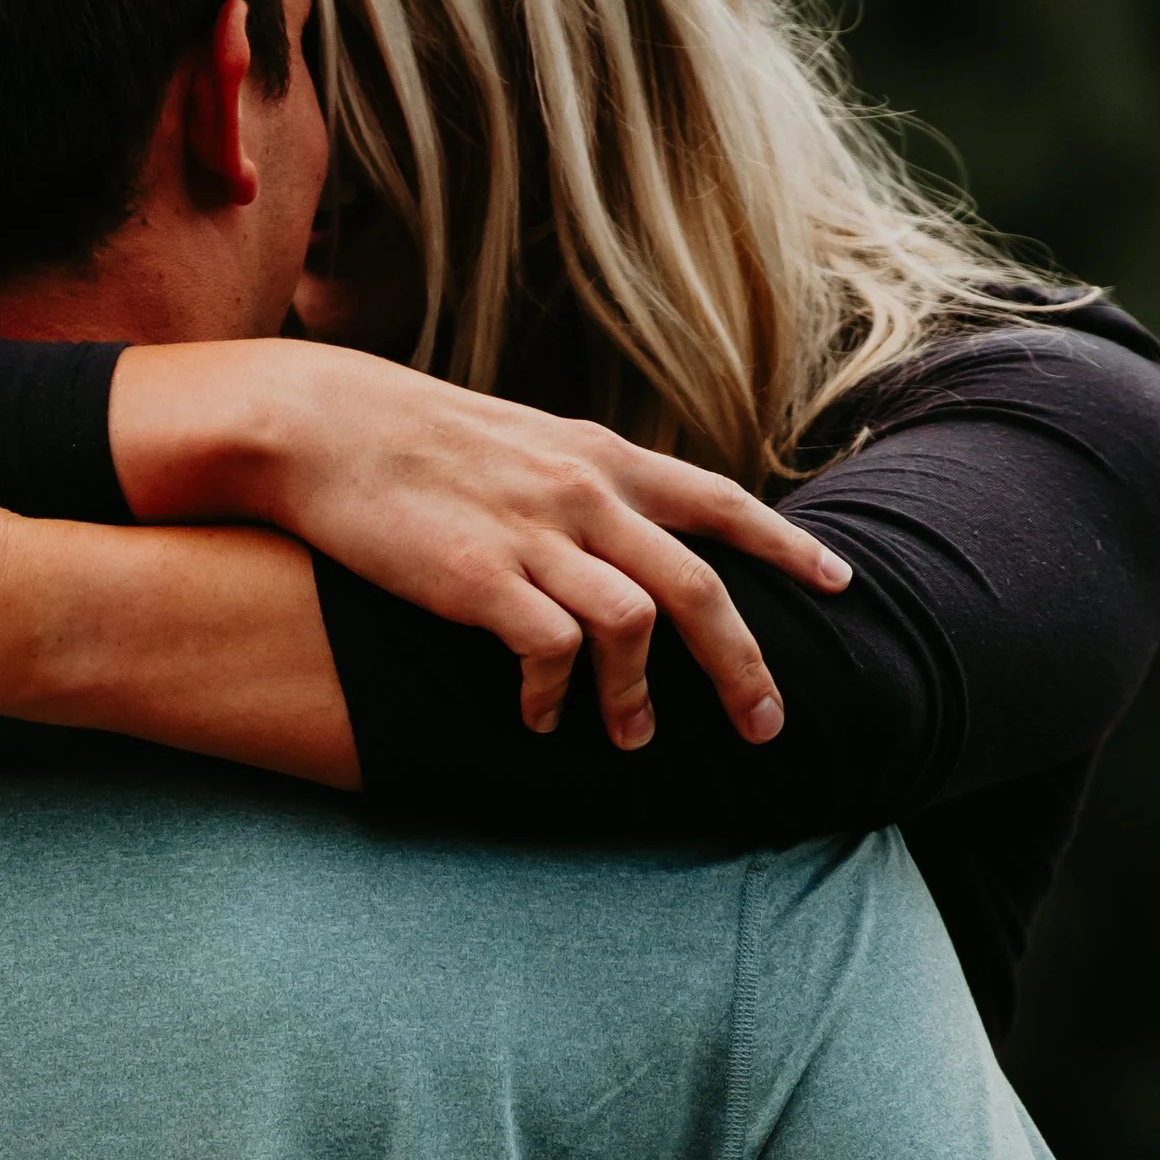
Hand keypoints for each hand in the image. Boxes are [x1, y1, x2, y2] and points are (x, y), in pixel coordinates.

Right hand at [109, 341, 852, 747]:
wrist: (319, 422)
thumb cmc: (414, 439)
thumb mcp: (521, 440)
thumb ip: (583, 480)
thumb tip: (631, 524)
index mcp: (600, 456)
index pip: (721, 501)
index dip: (787, 549)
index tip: (840, 587)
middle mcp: (584, 491)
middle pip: (700, 589)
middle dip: (745, 668)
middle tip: (765, 728)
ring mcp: (533, 534)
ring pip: (637, 625)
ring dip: (641, 697)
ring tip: (633, 737)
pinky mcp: (477, 577)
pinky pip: (550, 652)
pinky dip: (556, 699)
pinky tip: (542, 721)